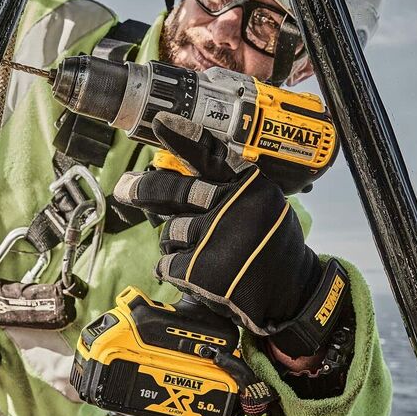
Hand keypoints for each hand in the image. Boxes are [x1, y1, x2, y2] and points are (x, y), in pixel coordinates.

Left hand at [112, 112, 325, 341]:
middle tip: (124, 187)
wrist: (292, 293)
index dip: (184, 138)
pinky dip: (174, 270)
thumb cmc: (270, 244)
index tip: (160, 122)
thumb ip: (230, 188)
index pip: (213, 155)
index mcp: (251, 186)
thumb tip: (177, 176)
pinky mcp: (201, 270)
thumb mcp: (263, 204)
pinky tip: (197, 276)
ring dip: (175, 243)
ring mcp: (217, 237)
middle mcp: (234, 206)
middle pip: (174, 190)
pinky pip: (167, 264)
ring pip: (170, 231)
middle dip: (143, 188)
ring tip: (202, 253)